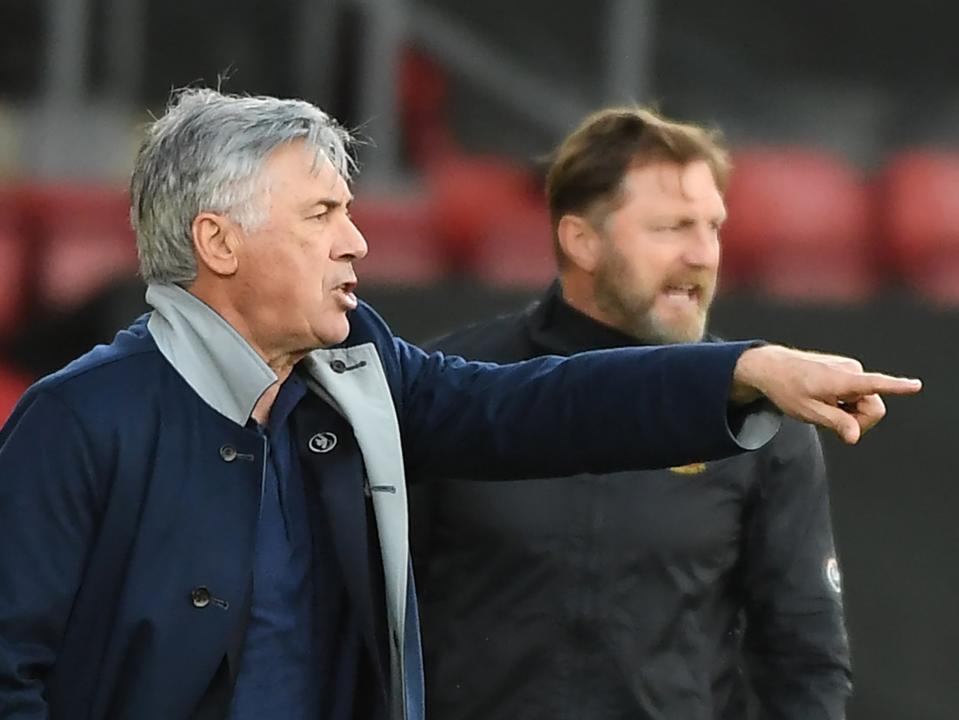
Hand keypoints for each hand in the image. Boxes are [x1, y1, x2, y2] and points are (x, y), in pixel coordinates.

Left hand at [732, 345, 921, 443]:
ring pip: (866, 403)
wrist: (772, 368)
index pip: (874, 384)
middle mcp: (851, 370)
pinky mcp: (848, 370)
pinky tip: (826, 400)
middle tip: (831, 424)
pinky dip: (846, 403)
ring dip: (850, 412)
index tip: (916, 385)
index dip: (897, 387)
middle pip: (874, 408)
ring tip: (824, 407)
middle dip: (858, 421)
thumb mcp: (808, 412)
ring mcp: (851, 368)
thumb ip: (835, 423)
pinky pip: (858, 395)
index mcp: (841, 380)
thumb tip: (854, 436)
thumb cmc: (787, 390)